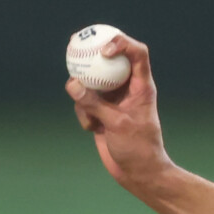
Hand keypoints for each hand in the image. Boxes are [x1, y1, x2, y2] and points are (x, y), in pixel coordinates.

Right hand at [65, 33, 173, 191]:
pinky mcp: (102, 112)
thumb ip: (94, 103)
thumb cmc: (138, 149)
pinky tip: (92, 130)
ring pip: (91, 84)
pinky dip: (84, 114)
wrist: (138, 172)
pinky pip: (84, 103)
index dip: (122, 43)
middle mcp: (129, 89)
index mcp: (142, 86)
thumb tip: (72, 83)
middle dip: (92, 53)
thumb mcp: (116, 124)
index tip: (103, 50)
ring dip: (85, 100)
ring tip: (93, 119)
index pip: (138, 53)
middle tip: (74, 42)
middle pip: (110, 61)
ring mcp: (114, 100)